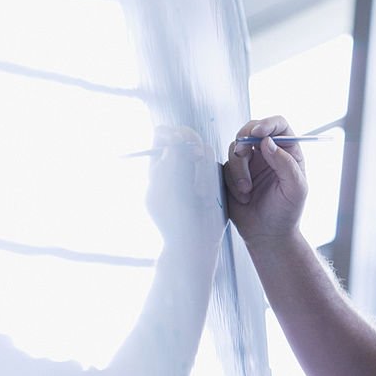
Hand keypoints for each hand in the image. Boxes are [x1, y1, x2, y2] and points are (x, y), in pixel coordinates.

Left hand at [145, 125, 225, 251]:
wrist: (193, 243)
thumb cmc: (173, 218)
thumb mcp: (166, 187)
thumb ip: (170, 159)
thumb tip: (174, 134)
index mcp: (160, 166)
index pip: (163, 136)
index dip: (172, 132)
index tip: (180, 139)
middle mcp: (179, 166)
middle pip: (187, 139)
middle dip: (193, 147)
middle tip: (195, 159)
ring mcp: (197, 172)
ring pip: (205, 152)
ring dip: (202, 169)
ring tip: (199, 193)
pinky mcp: (214, 179)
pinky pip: (216, 167)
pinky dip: (211, 179)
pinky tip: (206, 197)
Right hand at [224, 116, 307, 247]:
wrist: (268, 235)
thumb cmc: (287, 212)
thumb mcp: (295, 188)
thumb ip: (285, 163)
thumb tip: (267, 141)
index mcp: (288, 151)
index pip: (279, 125)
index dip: (267, 124)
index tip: (257, 133)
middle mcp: (267, 153)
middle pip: (251, 130)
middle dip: (244, 140)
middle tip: (243, 154)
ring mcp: (249, 162)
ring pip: (235, 149)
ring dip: (239, 169)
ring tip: (247, 191)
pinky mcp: (233, 174)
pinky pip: (225, 167)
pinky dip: (232, 181)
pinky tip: (242, 197)